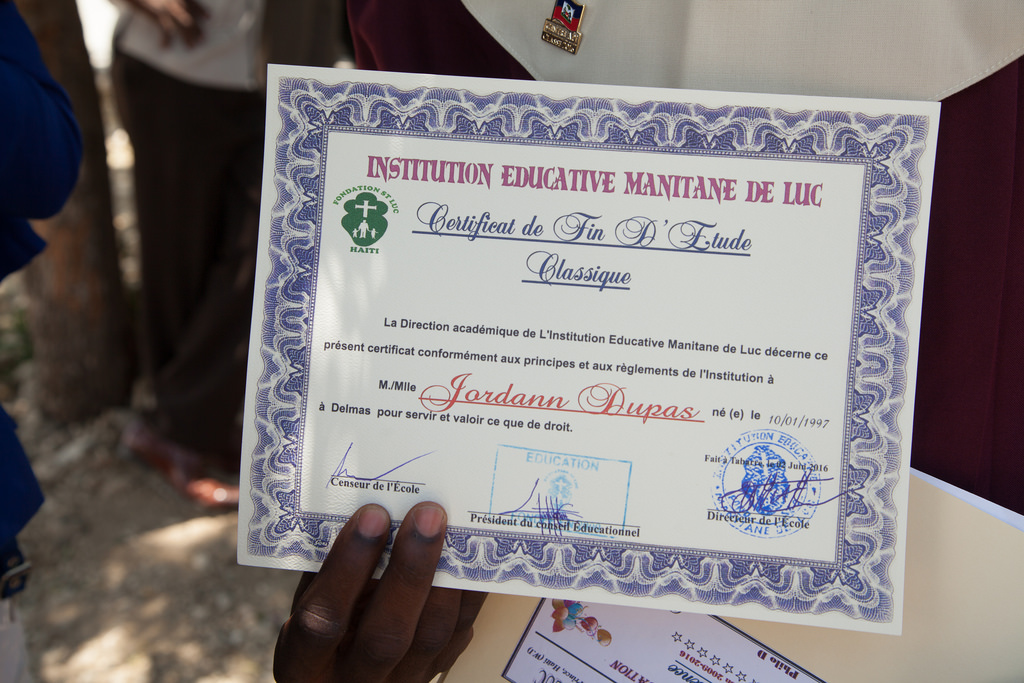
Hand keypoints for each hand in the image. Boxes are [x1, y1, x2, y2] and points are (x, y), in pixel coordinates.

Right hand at [123, 0, 209, 47]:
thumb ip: (167, 0)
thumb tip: (174, 10)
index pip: (193, 3)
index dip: (201, 10)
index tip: (208, 18)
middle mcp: (176, 1)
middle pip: (190, 18)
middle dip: (197, 30)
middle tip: (202, 40)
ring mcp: (168, 8)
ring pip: (183, 26)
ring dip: (187, 37)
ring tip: (191, 47)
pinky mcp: (158, 14)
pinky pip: (166, 30)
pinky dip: (166, 40)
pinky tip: (164, 46)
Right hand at [274, 502, 486, 681]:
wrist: (346, 675)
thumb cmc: (322, 621)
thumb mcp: (308, 602)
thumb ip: (330, 568)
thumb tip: (372, 507)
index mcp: (304, 664)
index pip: (323, 622)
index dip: (347, 569)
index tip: (370, 516)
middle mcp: (352, 682)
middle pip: (386, 635)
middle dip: (410, 570)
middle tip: (427, 514)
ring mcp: (398, 682)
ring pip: (430, 637)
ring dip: (447, 576)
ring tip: (455, 527)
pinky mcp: (434, 672)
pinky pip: (459, 635)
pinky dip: (469, 592)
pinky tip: (473, 556)